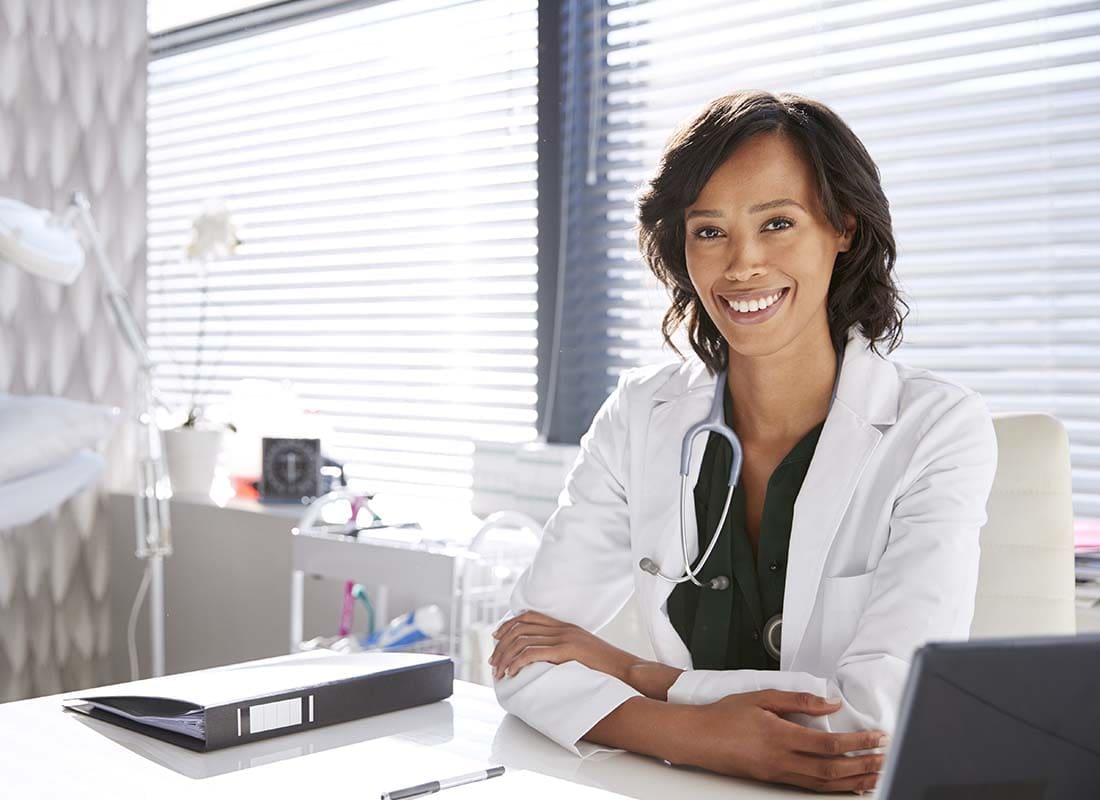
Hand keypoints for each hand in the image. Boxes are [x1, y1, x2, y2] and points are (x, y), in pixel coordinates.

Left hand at [489, 610, 634, 682]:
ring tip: (499, 672)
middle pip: (521, 627)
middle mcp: (563, 628)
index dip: (508, 625)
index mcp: (566, 626)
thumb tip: (546, 660)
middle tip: (493, 662)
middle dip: (501, 644)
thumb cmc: (607, 668)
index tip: (496, 638)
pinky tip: (511, 672)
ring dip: (506, 657)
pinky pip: (533, 653)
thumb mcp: (583, 653)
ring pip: (523, 640)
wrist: (628, 670)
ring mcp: (565, 637)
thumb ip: (565, 650)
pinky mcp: (567, 651)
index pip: (529, 616)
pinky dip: (517, 662)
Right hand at [677, 690, 888, 793]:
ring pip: (823, 784)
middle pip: (831, 770)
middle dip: (863, 766)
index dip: (857, 743)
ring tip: (876, 776)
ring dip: (853, 781)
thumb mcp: (761, 697)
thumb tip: (829, 703)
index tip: (877, 738)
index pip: (828, 744)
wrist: (698, 737)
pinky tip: (846, 784)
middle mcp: (781, 760)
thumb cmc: (724, 715)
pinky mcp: (773, 780)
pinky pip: (810, 786)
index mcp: (779, 736)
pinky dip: (833, 787)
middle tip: (886, 760)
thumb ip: (798, 700)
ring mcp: (777, 774)